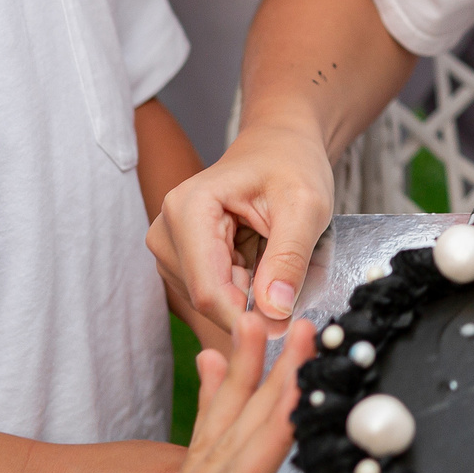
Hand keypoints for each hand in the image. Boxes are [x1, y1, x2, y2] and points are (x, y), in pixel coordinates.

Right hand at [150, 119, 334, 333]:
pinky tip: (262, 261)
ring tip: (278, 259)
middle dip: (251, 303)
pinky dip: (244, 288)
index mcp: (188, 209)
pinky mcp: (181, 259)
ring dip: (249, 295)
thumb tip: (273, 312)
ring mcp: (169, 247)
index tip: (285, 325)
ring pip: (210, 300)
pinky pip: (213, 293)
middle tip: (295, 281)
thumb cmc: (292, 165)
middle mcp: (167, 230)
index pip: (209, 289)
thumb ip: (289, 258)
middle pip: (207, 298)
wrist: (280, 146)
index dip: (246, 316)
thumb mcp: (306, 207)